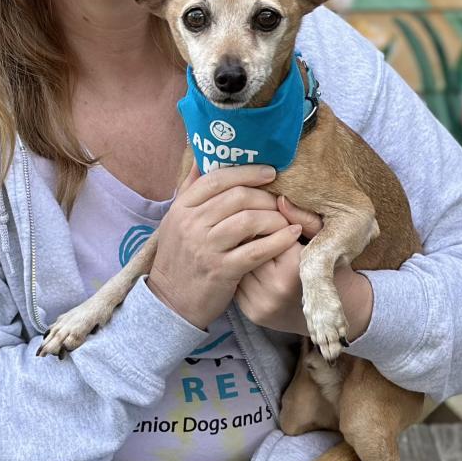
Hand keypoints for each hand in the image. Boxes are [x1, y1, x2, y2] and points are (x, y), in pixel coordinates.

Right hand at [146, 163, 301, 329]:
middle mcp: (192, 224)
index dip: (246, 172)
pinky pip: (257, 250)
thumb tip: (203, 158)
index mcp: (182, 208)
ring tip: (286, 220)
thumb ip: (191, 189)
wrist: (170, 302)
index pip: (216, 178)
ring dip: (274, 217)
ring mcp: (206, 247)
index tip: (269, 172)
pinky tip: (291, 235)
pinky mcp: (222, 270)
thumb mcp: (176, 220)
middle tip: (280, 200)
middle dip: (265, 196)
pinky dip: (279, 240)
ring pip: (249, 220)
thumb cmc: (180, 257)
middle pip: (237, 196)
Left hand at [235, 197, 374, 339]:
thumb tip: (279, 198)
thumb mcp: (324, 239)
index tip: (265, 210)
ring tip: (248, 241)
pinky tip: (249, 261)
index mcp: (295, 268)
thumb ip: (303, 218)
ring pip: (237, 263)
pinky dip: (239, 269)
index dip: (263, 218)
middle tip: (250, 221)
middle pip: (247, 248)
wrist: (331, 313)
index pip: (265, 231)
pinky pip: (237, 281)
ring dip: (239, 250)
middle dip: (248, 233)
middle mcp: (276, 290)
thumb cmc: (330, 268)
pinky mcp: (251, 313)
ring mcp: (261, 304)